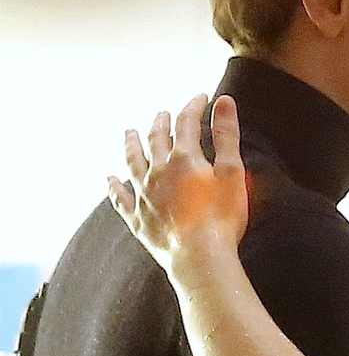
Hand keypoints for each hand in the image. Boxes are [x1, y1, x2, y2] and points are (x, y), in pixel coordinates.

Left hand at [108, 94, 248, 271]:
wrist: (201, 258)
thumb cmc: (222, 218)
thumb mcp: (232, 172)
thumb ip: (226, 135)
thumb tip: (224, 100)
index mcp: (183, 159)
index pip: (187, 123)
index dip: (194, 106)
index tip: (202, 98)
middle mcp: (158, 172)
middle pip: (155, 139)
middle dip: (160, 123)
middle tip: (163, 114)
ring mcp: (144, 196)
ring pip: (132, 162)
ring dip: (130, 145)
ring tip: (128, 133)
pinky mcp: (138, 220)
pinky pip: (121, 199)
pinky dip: (115, 188)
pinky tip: (110, 179)